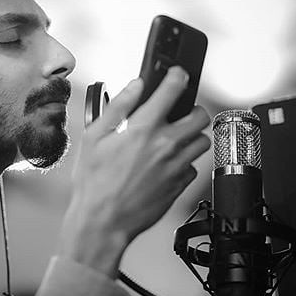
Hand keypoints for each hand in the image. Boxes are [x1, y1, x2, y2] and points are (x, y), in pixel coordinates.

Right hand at [59, 66, 210, 276]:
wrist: (103, 221)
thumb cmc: (94, 181)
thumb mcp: (94, 137)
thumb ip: (118, 106)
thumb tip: (135, 85)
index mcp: (143, 128)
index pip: (172, 90)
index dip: (177, 76)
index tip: (177, 74)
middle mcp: (166, 145)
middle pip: (200, 116)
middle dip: (191, 110)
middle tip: (178, 114)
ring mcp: (176, 166)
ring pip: (202, 141)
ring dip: (191, 136)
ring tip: (173, 140)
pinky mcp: (180, 185)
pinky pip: (193, 167)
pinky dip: (184, 162)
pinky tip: (166, 165)